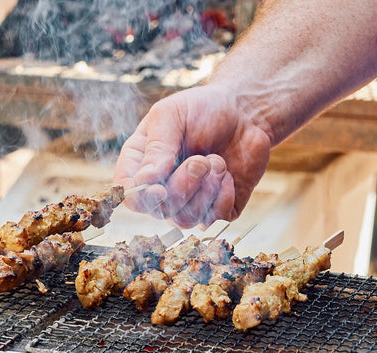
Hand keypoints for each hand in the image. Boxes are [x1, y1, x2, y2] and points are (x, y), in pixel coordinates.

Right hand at [113, 84, 271, 227]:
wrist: (245, 112)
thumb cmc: (204, 108)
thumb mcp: (172, 115)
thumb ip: (157, 147)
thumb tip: (147, 179)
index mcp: (141, 163)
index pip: (130, 195)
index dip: (142, 198)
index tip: (160, 188)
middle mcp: (161, 187)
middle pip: (160, 209)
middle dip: (183, 185)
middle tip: (201, 160)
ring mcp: (188, 201)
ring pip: (185, 219)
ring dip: (205, 191)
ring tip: (217, 162)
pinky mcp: (216, 209)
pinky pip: (213, 220)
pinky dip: (223, 198)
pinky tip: (227, 175)